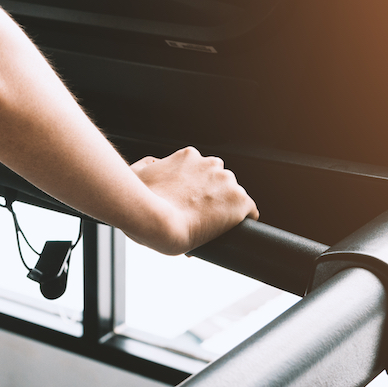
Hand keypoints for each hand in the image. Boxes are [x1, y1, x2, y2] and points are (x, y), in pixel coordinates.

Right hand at [128, 147, 258, 255]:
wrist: (156, 221)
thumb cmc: (142, 201)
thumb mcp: (137, 173)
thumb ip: (148, 164)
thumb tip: (154, 163)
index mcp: (188, 157)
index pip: (201, 169)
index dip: (196, 188)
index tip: (190, 200)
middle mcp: (210, 164)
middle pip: (219, 180)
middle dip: (211, 195)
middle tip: (198, 215)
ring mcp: (227, 182)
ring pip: (234, 194)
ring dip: (225, 207)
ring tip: (212, 226)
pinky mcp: (239, 201)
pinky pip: (250, 210)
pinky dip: (244, 220)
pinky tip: (235, 229)